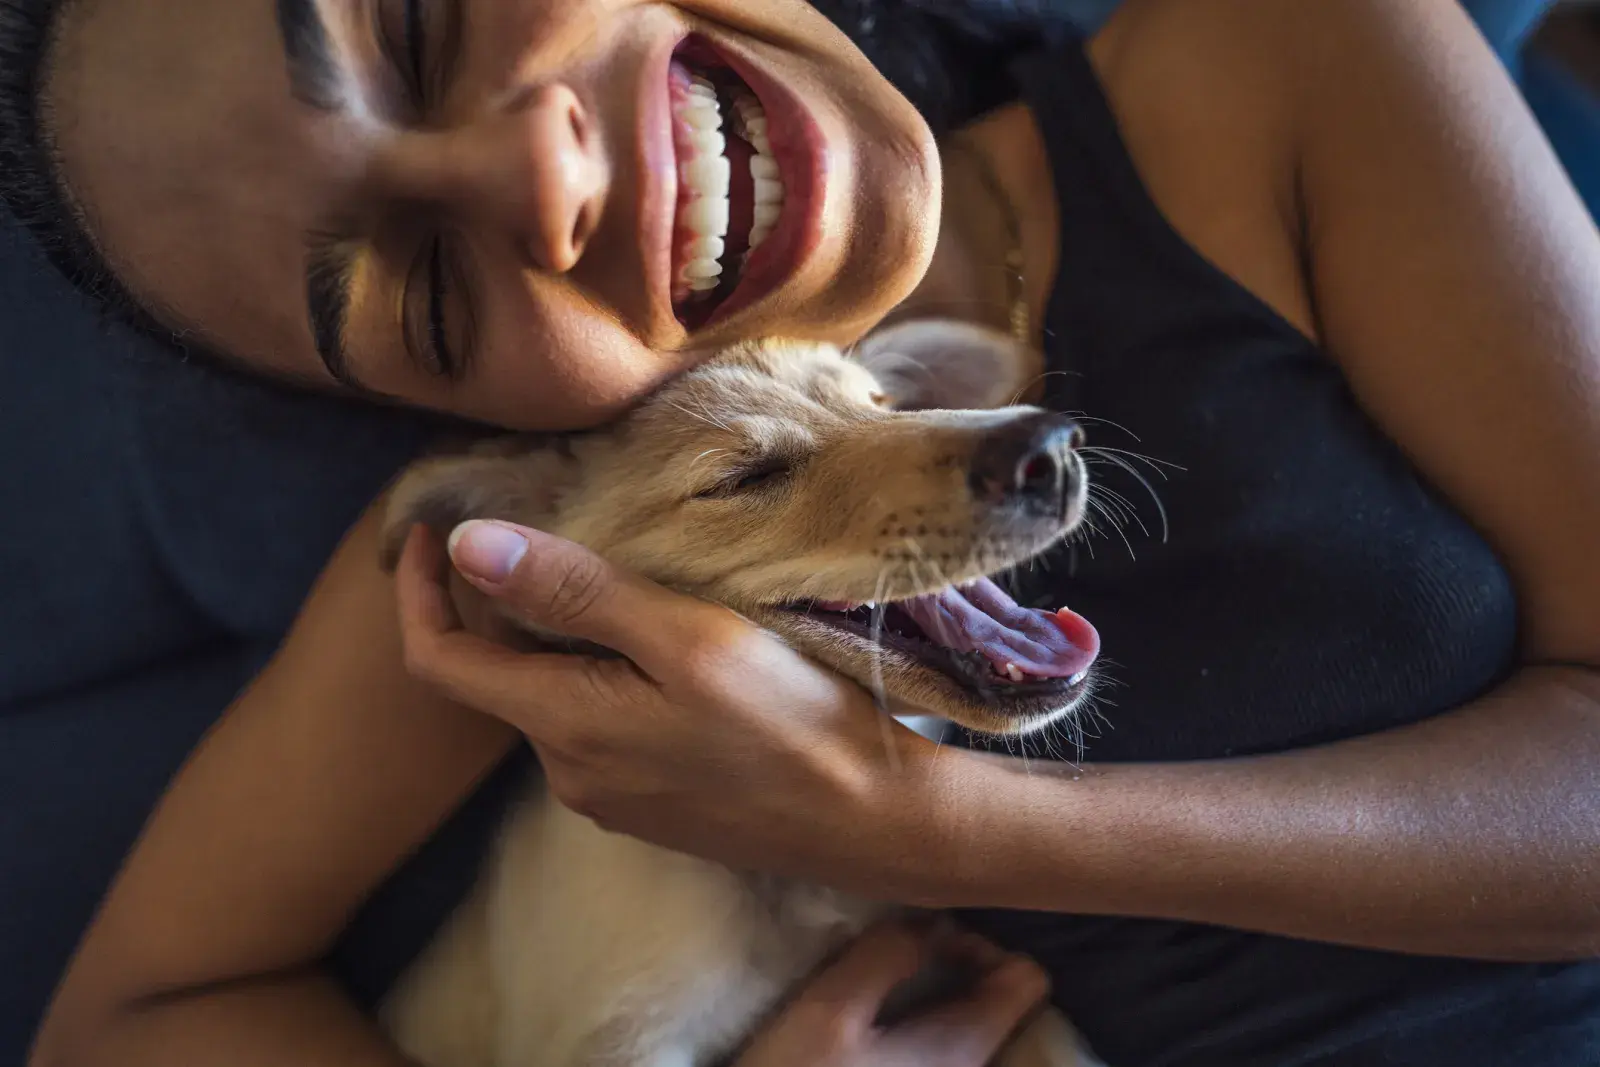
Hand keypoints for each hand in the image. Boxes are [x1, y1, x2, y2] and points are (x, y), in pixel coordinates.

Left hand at [394, 520, 954, 898]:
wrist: (875, 821)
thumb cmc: (792, 721)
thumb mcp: (685, 638)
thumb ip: (576, 593)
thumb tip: (467, 544)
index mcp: (562, 726)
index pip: (438, 660)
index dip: (417, 591)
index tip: (430, 530)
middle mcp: (569, 773)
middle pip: (499, 676)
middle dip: (503, 604)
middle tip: (549, 528)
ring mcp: (611, 798)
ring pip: (554, 699)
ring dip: (562, 639)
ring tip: (619, 577)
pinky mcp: (652, 806)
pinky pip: (598, 729)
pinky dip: (602, 676)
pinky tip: (660, 645)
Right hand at [735, 920, 1050, 1066]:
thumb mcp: (830, 1010)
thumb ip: (886, 955)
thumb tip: (929, 922)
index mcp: (966, 1046)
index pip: (1028, 978)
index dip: (982, 944)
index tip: (924, 941)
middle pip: (999, 1001)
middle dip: (953, 966)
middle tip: (894, 956)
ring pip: (966, 1025)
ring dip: (930, 996)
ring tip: (877, 985)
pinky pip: (940, 1049)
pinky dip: (917, 1025)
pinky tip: (870, 1027)